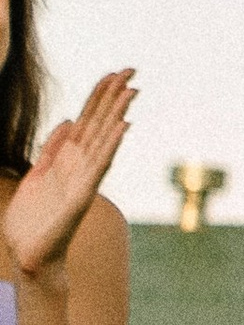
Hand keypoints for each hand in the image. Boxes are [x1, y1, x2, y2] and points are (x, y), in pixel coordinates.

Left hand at [3, 74, 135, 283]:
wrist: (29, 253)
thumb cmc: (33, 219)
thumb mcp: (36, 173)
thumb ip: (52, 148)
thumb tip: (68, 121)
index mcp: (66, 158)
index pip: (87, 119)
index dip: (99, 96)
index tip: (114, 73)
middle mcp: (79, 165)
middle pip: (99, 123)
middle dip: (114, 97)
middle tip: (132, 71)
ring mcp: (83, 179)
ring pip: (103, 140)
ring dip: (118, 114)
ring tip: (131, 92)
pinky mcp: (81, 196)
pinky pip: (99, 166)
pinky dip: (111, 146)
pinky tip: (122, 128)